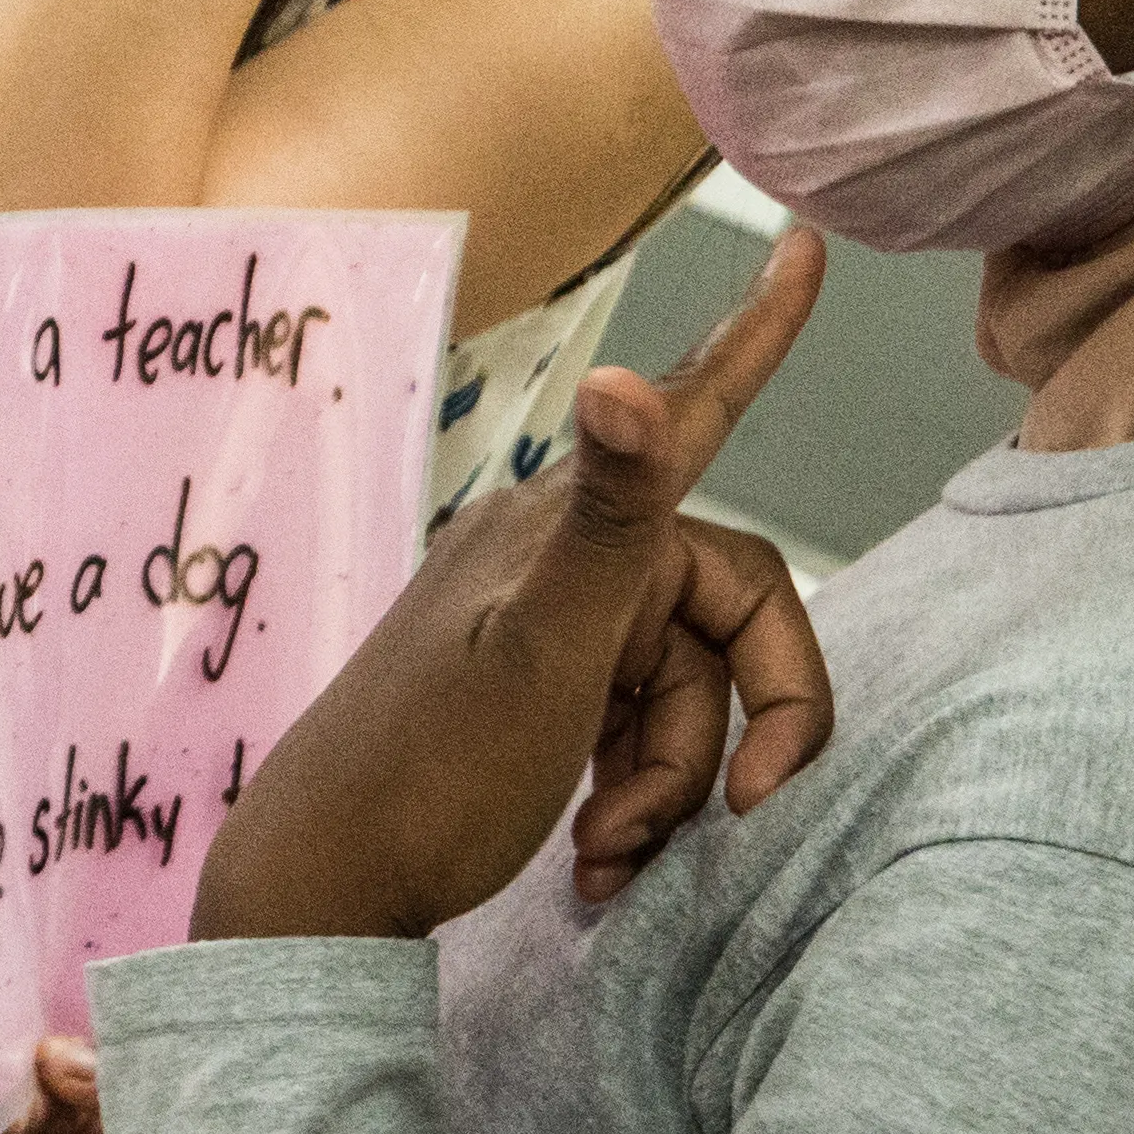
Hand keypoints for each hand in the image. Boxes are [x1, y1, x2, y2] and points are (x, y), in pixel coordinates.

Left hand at [197, 225, 834, 942]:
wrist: (324, 889)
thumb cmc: (430, 771)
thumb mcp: (542, 647)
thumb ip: (609, 518)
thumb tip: (620, 378)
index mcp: (564, 523)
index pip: (693, 415)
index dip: (760, 335)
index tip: (809, 244)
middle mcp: (560, 553)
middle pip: (727, 618)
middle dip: (735, 729)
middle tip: (730, 818)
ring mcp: (548, 623)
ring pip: (688, 690)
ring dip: (673, 786)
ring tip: (607, 856)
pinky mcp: (537, 690)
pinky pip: (636, 729)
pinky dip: (635, 800)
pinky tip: (593, 864)